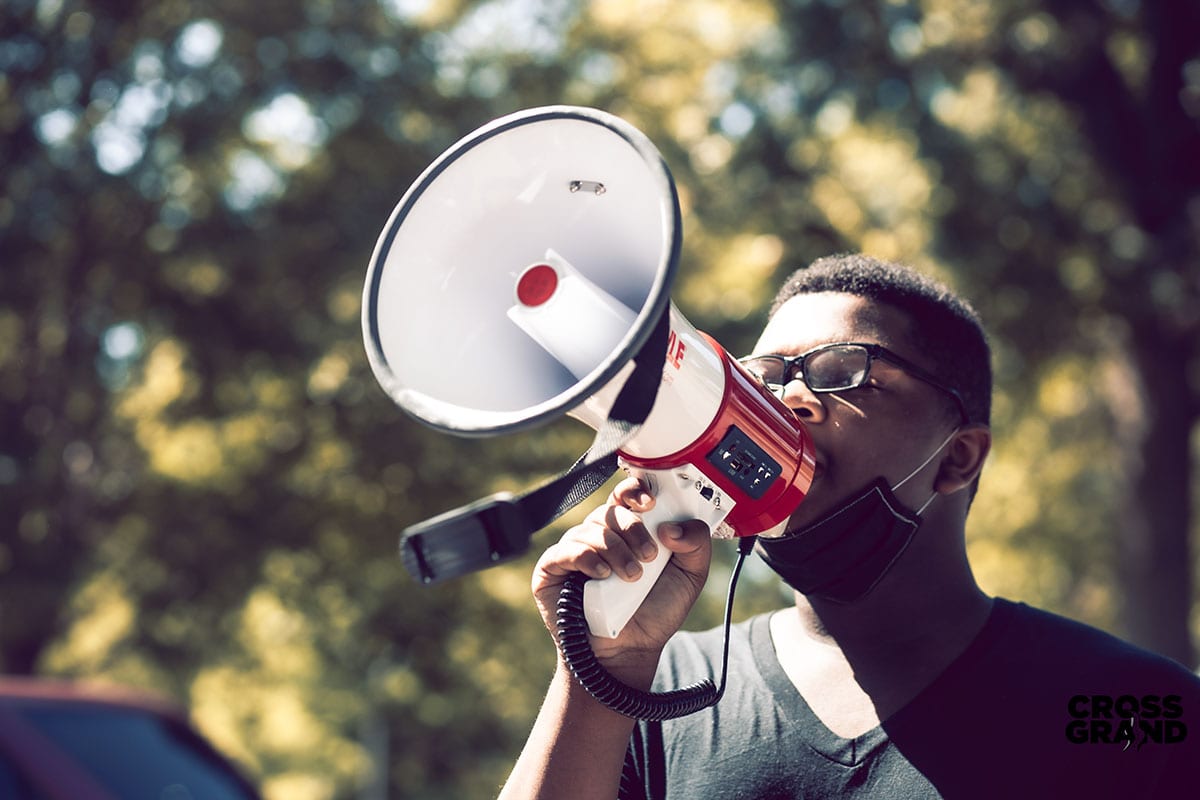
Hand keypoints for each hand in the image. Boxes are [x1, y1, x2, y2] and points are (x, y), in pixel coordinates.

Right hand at [531, 477, 710, 673]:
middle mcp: (600, 534)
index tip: (651, 504)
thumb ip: (696, 544)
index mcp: (629, 529)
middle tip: (649, 556)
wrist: (629, 651)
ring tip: (631, 578)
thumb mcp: (690, 576)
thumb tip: (672, 526)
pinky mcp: (551, 568)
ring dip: (617, 551)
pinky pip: (566, 550)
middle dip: (633, 529)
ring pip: (591, 529)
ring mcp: (574, 550)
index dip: (636, 490)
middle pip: (611, 509)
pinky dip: (587, 559)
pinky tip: (602, 575)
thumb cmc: (655, 611)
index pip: (627, 494)